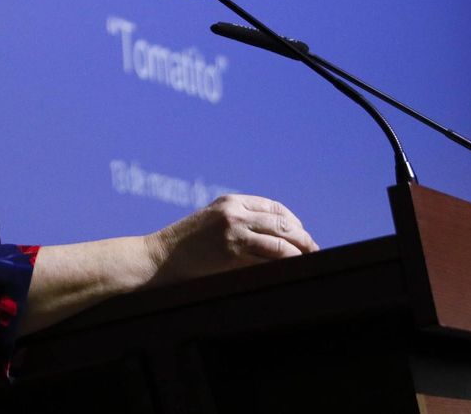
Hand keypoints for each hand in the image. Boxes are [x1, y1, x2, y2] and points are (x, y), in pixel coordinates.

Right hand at [144, 194, 317, 285]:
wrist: (157, 259)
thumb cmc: (183, 248)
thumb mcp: (210, 224)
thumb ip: (238, 225)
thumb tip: (272, 242)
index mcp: (230, 201)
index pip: (274, 207)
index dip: (293, 222)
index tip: (302, 236)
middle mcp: (234, 211)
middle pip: (282, 222)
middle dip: (303, 238)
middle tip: (314, 252)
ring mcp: (233, 229)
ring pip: (280, 239)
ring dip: (300, 252)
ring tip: (309, 262)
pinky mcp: (231, 250)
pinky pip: (268, 256)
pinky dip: (285, 263)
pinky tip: (292, 270)